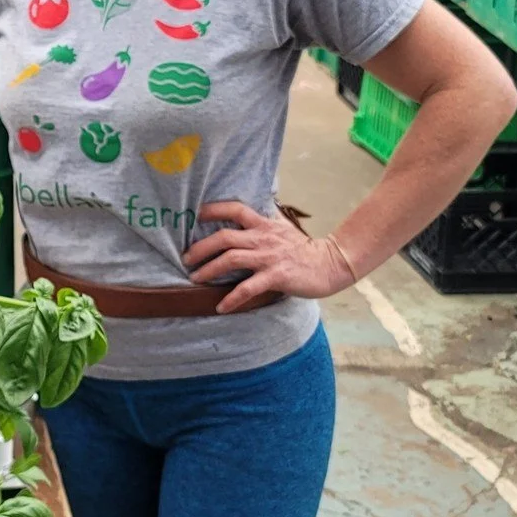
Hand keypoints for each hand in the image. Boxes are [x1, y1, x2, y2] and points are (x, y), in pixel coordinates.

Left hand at [179, 201, 356, 313]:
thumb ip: (262, 222)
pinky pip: (249, 288)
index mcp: (263, 224)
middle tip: (186, 258)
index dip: (214, 210)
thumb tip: (245, 215)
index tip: (195, 215)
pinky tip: (221, 306)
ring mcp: (269, 257)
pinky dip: (232, 298)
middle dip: (201, 248)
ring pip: (232, 259)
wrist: (330, 264)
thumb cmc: (303, 248)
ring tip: (195, 278)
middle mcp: (263, 238)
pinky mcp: (276, 276)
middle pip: (225, 237)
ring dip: (209, 269)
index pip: (235, 209)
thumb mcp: (281, 228)